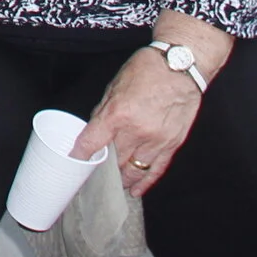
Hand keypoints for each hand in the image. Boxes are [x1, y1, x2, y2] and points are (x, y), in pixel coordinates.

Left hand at [76, 49, 203, 194]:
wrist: (181, 66)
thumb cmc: (147, 70)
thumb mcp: (115, 85)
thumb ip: (104, 110)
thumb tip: (94, 129)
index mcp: (119, 113)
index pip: (93, 142)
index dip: (80, 154)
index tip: (74, 160)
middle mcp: (137, 130)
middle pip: (114, 160)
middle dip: (102, 169)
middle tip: (93, 174)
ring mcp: (157, 140)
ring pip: (134, 169)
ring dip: (122, 179)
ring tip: (114, 185)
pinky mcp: (172, 144)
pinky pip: (156, 169)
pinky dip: (145, 182)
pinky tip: (135, 190)